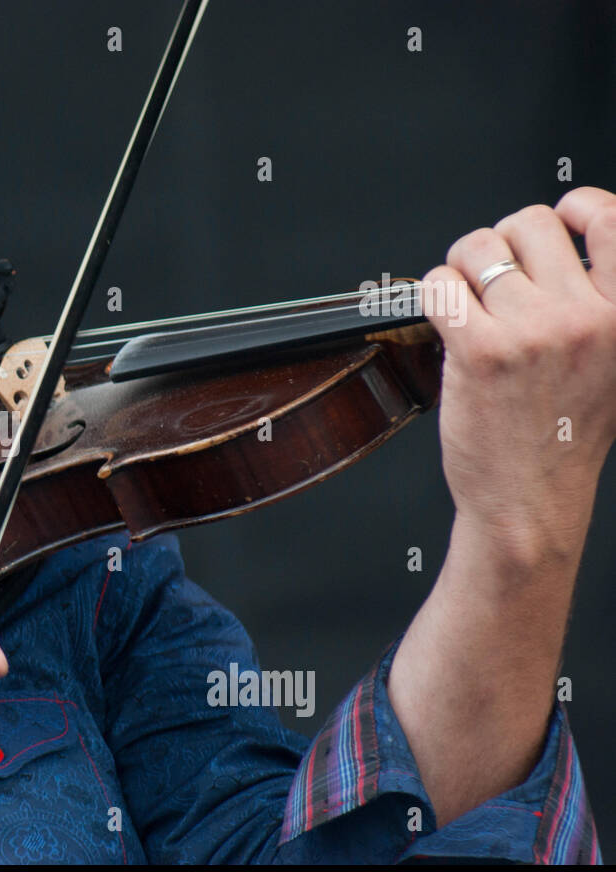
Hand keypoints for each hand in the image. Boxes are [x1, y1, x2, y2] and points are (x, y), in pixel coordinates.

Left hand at [420, 186, 615, 562]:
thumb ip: (600, 303)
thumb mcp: (614, 361)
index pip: (608, 218)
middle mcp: (585, 317)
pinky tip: (445, 319)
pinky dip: (433, 292)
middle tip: (494, 279)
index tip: (558, 219)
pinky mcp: (478, 350)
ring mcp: (531, 331)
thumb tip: (570, 241)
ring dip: (462, 270)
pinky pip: (440, 284)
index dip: (572, 208)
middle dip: (503, 243)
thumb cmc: (565, 436)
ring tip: (468, 304)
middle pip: (530, 223)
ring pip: (478, 249)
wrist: (529, 502)